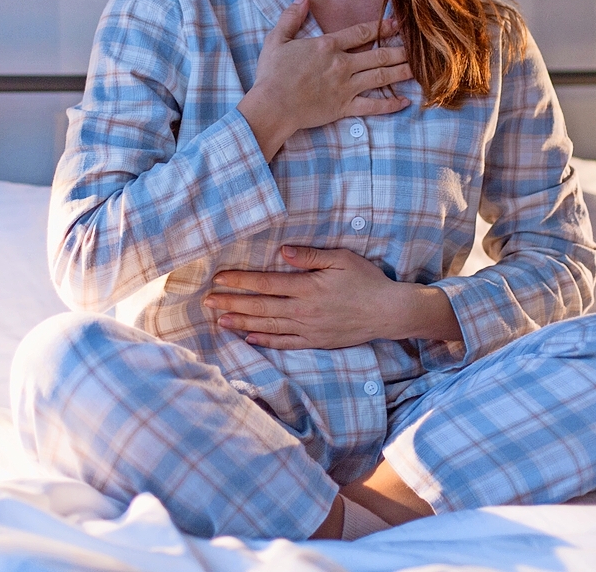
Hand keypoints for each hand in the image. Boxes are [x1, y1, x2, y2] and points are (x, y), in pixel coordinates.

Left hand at [204, 246, 460, 348]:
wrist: (389, 312)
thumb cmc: (367, 281)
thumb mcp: (342, 259)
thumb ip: (310, 256)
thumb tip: (281, 251)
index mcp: (307, 287)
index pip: (266, 283)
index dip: (240, 281)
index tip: (219, 278)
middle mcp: (303, 310)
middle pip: (260, 306)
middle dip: (231, 303)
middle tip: (207, 302)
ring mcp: (308, 329)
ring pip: (267, 325)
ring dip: (241, 322)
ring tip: (220, 320)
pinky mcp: (315, 341)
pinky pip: (284, 343)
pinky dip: (265, 340)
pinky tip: (249, 337)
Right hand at [237, 0, 411, 158]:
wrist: (272, 106)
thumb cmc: (272, 74)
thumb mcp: (277, 39)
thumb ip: (291, 17)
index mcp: (328, 46)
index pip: (362, 32)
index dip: (382, 27)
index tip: (398, 23)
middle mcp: (342, 64)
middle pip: (379, 55)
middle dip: (400, 49)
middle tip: (418, 46)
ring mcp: (345, 87)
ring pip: (380, 77)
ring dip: (401, 72)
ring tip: (418, 68)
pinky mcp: (344, 108)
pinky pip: (372, 106)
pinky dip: (389, 105)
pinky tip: (404, 101)